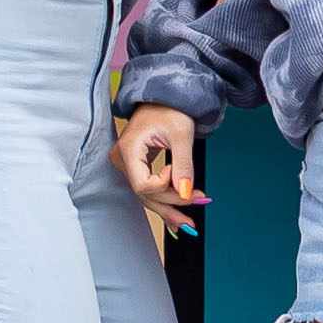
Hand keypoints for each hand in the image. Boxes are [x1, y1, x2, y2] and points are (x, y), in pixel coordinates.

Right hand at [114, 104, 203, 240]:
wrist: (164, 96)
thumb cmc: (171, 108)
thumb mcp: (181, 135)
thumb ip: (183, 166)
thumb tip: (186, 194)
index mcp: (129, 150)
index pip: (143, 185)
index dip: (164, 186)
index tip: (176, 170)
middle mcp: (123, 160)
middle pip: (145, 194)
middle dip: (172, 204)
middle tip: (200, 203)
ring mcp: (128, 165)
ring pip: (147, 195)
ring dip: (169, 208)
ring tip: (190, 225)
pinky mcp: (136, 167)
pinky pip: (148, 189)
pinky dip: (164, 201)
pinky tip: (176, 219)